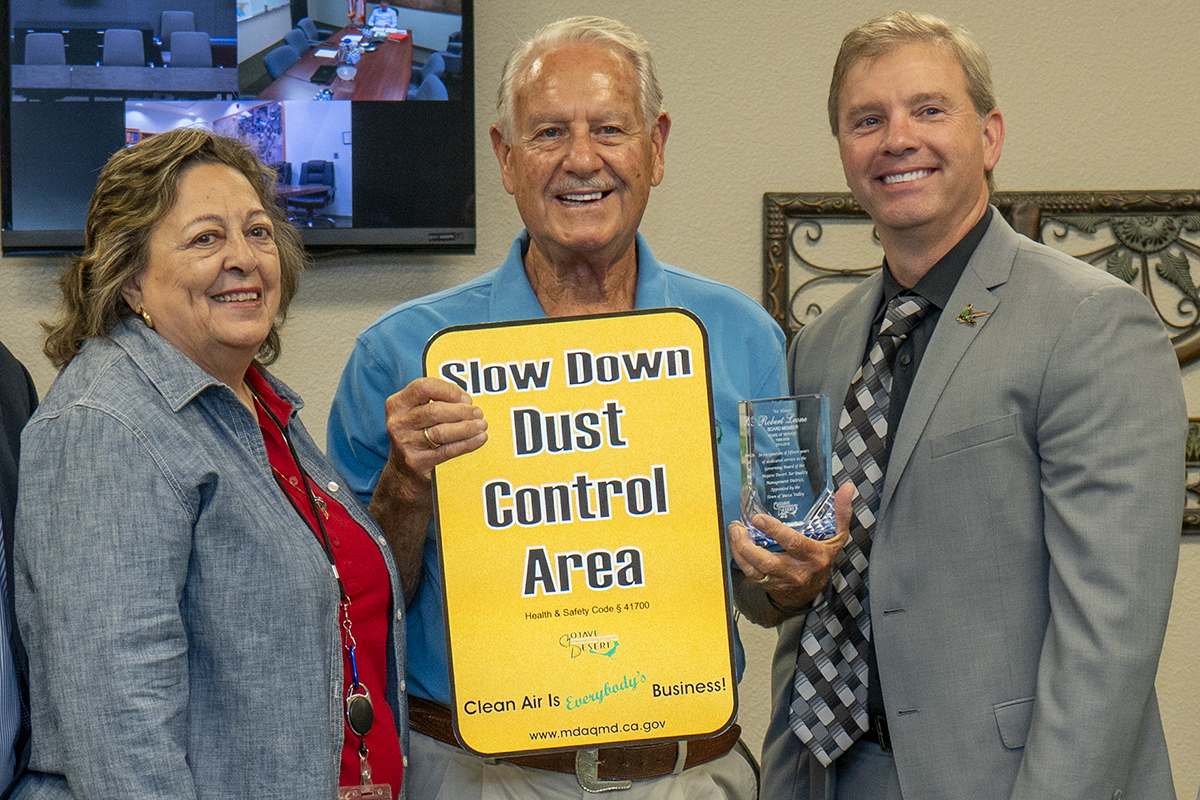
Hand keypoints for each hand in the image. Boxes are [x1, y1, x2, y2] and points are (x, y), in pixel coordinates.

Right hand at [380, 377, 487, 499]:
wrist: (403, 474)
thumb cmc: (417, 436)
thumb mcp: (416, 415)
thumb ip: (435, 402)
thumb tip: (467, 401)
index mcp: (397, 404)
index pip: (424, 387)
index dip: (449, 390)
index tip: (465, 397)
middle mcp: (398, 423)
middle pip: (435, 411)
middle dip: (462, 411)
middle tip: (478, 412)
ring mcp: (406, 443)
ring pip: (443, 431)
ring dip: (467, 427)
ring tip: (481, 425)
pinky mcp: (417, 462)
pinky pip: (448, 450)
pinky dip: (467, 443)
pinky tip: (479, 438)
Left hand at [728, 483, 853, 609]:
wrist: (811, 590)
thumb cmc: (823, 557)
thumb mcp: (837, 536)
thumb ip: (841, 512)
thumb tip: (848, 488)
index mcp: (815, 556)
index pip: (794, 544)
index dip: (775, 531)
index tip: (759, 518)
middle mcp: (797, 570)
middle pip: (769, 561)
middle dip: (749, 545)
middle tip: (738, 526)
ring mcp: (781, 579)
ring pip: (755, 569)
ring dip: (740, 550)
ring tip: (735, 530)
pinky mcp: (768, 584)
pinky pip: (750, 573)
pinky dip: (739, 557)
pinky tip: (735, 542)